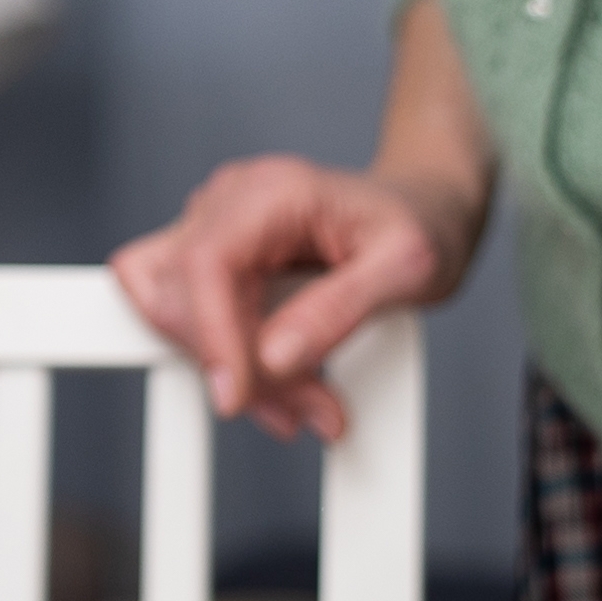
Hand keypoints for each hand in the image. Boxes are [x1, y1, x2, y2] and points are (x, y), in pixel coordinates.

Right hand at [111, 156, 481, 443]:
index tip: (235, 397)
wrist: (424, 213)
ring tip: (305, 402)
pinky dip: (232, 362)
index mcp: (273, 192)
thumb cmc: (420, 227)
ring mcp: (216, 229)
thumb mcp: (406, 268)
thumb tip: (272, 357)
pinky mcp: (217, 262)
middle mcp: (231, 202)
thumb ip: (338, 310)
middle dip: (236, 366)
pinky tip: (282, 385)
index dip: (211, 335)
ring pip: (177, 313)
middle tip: (310, 409)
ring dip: (231, 369)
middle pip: (183, 294)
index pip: (207, 262)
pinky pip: (195, 320)